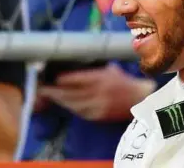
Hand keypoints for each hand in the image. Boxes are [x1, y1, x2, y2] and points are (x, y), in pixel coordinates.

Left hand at [38, 63, 156, 121]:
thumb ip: (92, 70)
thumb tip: (73, 67)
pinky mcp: (99, 115)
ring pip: (74, 104)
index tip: (54, 78)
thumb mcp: (109, 69)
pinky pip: (81, 112)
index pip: (78, 79)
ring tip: (49, 96)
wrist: (139, 98)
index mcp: (101, 78)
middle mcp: (99, 92)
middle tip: (43, 88)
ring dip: (60, 100)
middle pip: (72, 93)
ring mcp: (99, 105)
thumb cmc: (122, 81)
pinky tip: (64, 104)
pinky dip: (71, 108)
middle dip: (56, 91)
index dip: (64, 79)